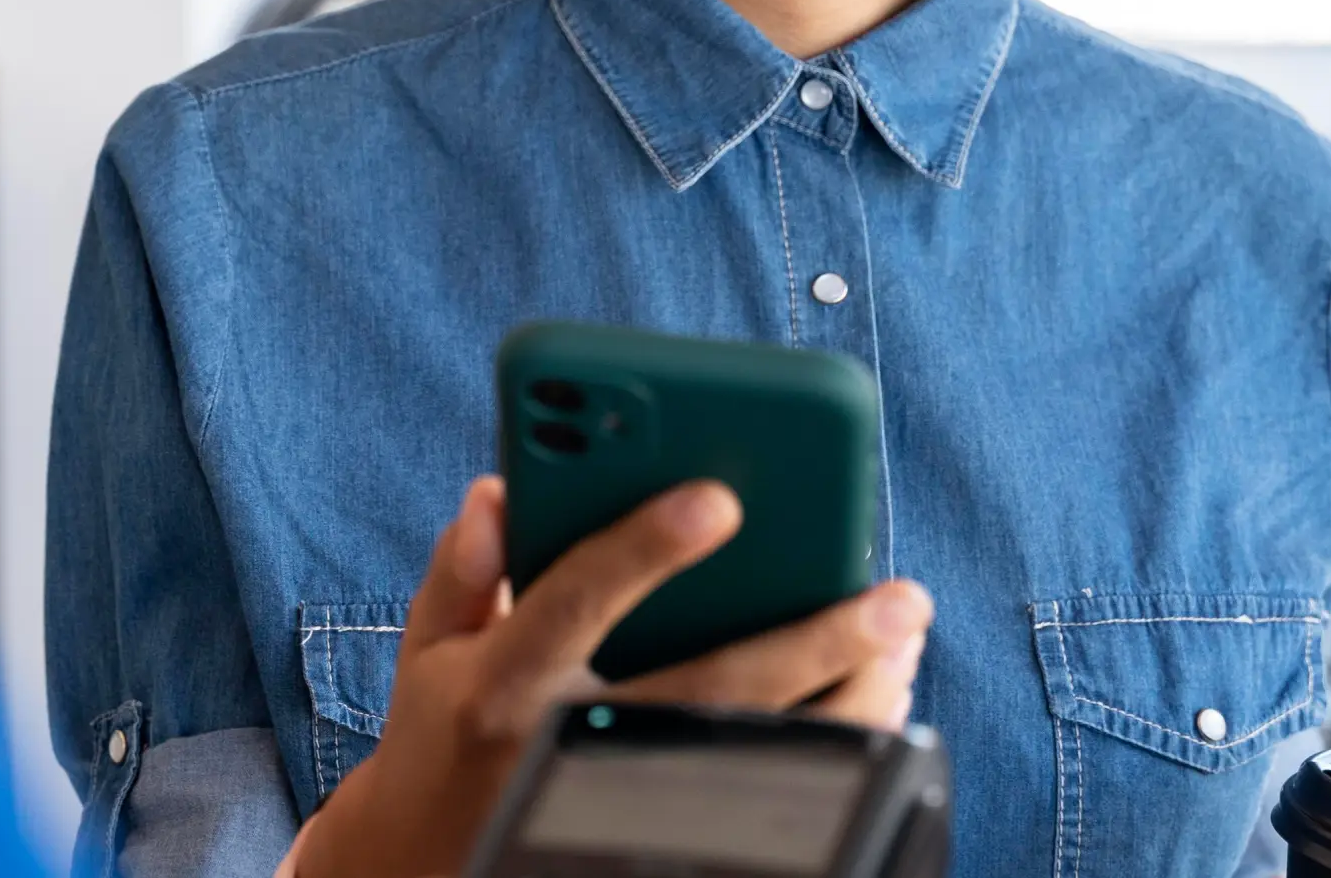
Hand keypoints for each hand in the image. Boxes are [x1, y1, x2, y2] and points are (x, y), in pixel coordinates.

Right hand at [294, 476, 932, 877]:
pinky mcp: (663, 835)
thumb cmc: (443, 739)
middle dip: (813, 638)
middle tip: (898, 595)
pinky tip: (875, 698)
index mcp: (506, 679)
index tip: (718, 496)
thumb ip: (464, 568)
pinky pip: (765, 795)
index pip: (577, 599)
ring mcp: (627, 800)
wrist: (427, 874)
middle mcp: (572, 744)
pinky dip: (829, 751)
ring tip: (903, 638)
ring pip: (759, 753)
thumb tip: (501, 491)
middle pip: (710, 690)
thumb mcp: (430, 650)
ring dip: (846, 699)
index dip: (643, 548)